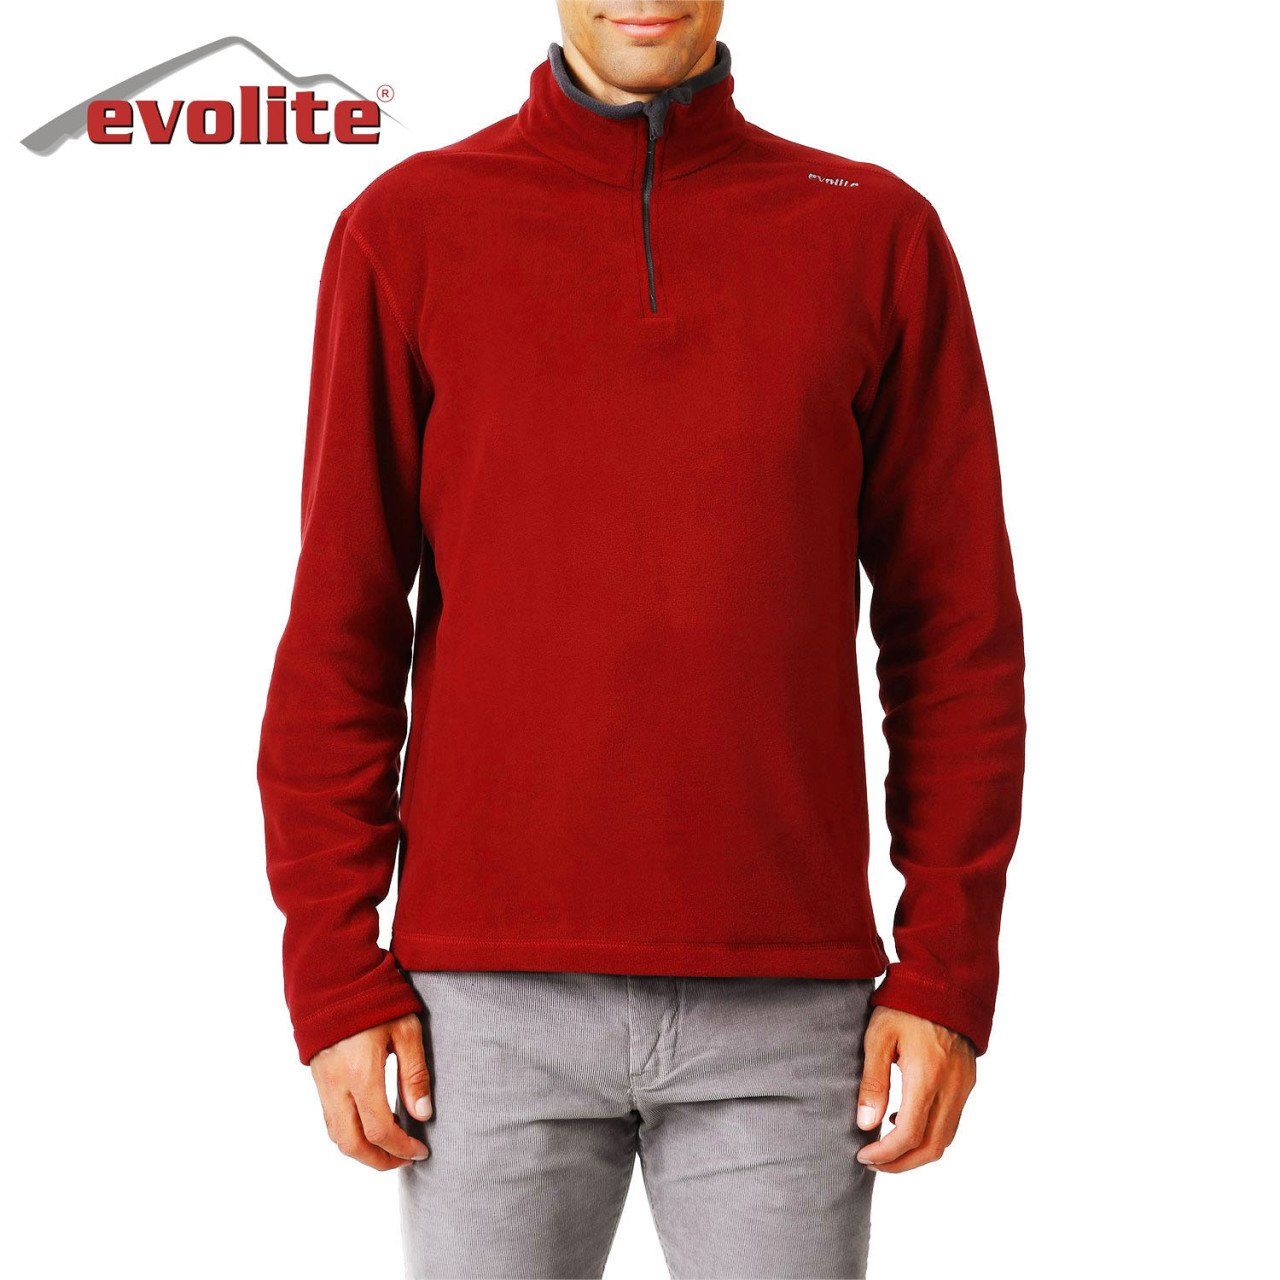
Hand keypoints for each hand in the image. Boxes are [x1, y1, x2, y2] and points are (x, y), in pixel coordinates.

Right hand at [310, 1014, 432, 1170]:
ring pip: (337, 1136)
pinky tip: (371, 1125)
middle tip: (404, 1160)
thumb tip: (423, 1115)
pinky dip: (350, 1134)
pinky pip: (330, 1120)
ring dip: (362, 1150)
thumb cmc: (375, 999)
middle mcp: (337, 1085)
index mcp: (361, 1073)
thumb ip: (414, 1074)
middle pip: (352, 1144)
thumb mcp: (405, 1030)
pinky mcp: (319, 1079)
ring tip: (391, 1147)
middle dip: (379, 1161)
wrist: (334, 979)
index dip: (402, 1148)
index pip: (380, 1130)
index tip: (421, 1151)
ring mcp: (323, 1084)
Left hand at [855, 1006, 975, 1172]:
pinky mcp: (967, 1081)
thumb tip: (866, 1125)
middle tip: (873, 1161)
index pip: (909, 1134)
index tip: (863, 1155)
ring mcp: (963, 1086)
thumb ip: (873, 1081)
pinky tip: (902, 1119)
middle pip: (932, 1147)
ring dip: (917, 1151)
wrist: (943, 982)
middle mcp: (951, 1087)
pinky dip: (929, 1133)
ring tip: (885, 1146)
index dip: (886, 1153)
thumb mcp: (878, 1036)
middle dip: (901, 1163)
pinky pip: (952, 1121)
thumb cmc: (905, 1005)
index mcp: (927, 1076)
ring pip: (945, 1138)